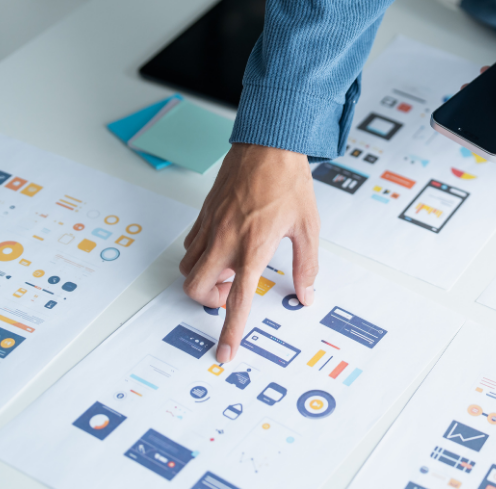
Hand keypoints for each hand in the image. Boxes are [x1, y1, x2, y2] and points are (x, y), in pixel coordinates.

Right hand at [179, 143, 319, 362]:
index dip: (230, 331)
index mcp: (253, 247)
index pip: (237, 300)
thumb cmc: (289, 182)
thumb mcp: (308, 226)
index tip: (224, 352)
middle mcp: (225, 239)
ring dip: (203, 277)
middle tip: (230, 290)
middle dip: (208, 300)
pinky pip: (189, 245)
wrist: (269, 143)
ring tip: (229, 266)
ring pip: (187, 267)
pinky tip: (221, 247)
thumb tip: (306, 294)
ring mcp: (210, 226)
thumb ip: (306, 265)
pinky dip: (199, 255)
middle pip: (195, 288)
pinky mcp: (203, 213)